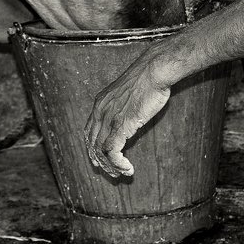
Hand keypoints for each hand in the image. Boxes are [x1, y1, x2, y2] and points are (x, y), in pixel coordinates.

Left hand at [85, 53, 172, 177]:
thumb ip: (123, 107)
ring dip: (110, 166)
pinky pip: (112, 151)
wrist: (154, 70)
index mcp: (100, 103)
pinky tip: (128, 168)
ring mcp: (109, 119)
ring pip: (100, 151)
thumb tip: (129, 118)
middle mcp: (100, 111)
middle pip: (92, 144)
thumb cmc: (148, 79)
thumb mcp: (129, 93)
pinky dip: (117, 163)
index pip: (89, 132)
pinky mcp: (120, 125)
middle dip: (100, 162)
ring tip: (122, 173)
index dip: (93, 149)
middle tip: (112, 173)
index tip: (101, 161)